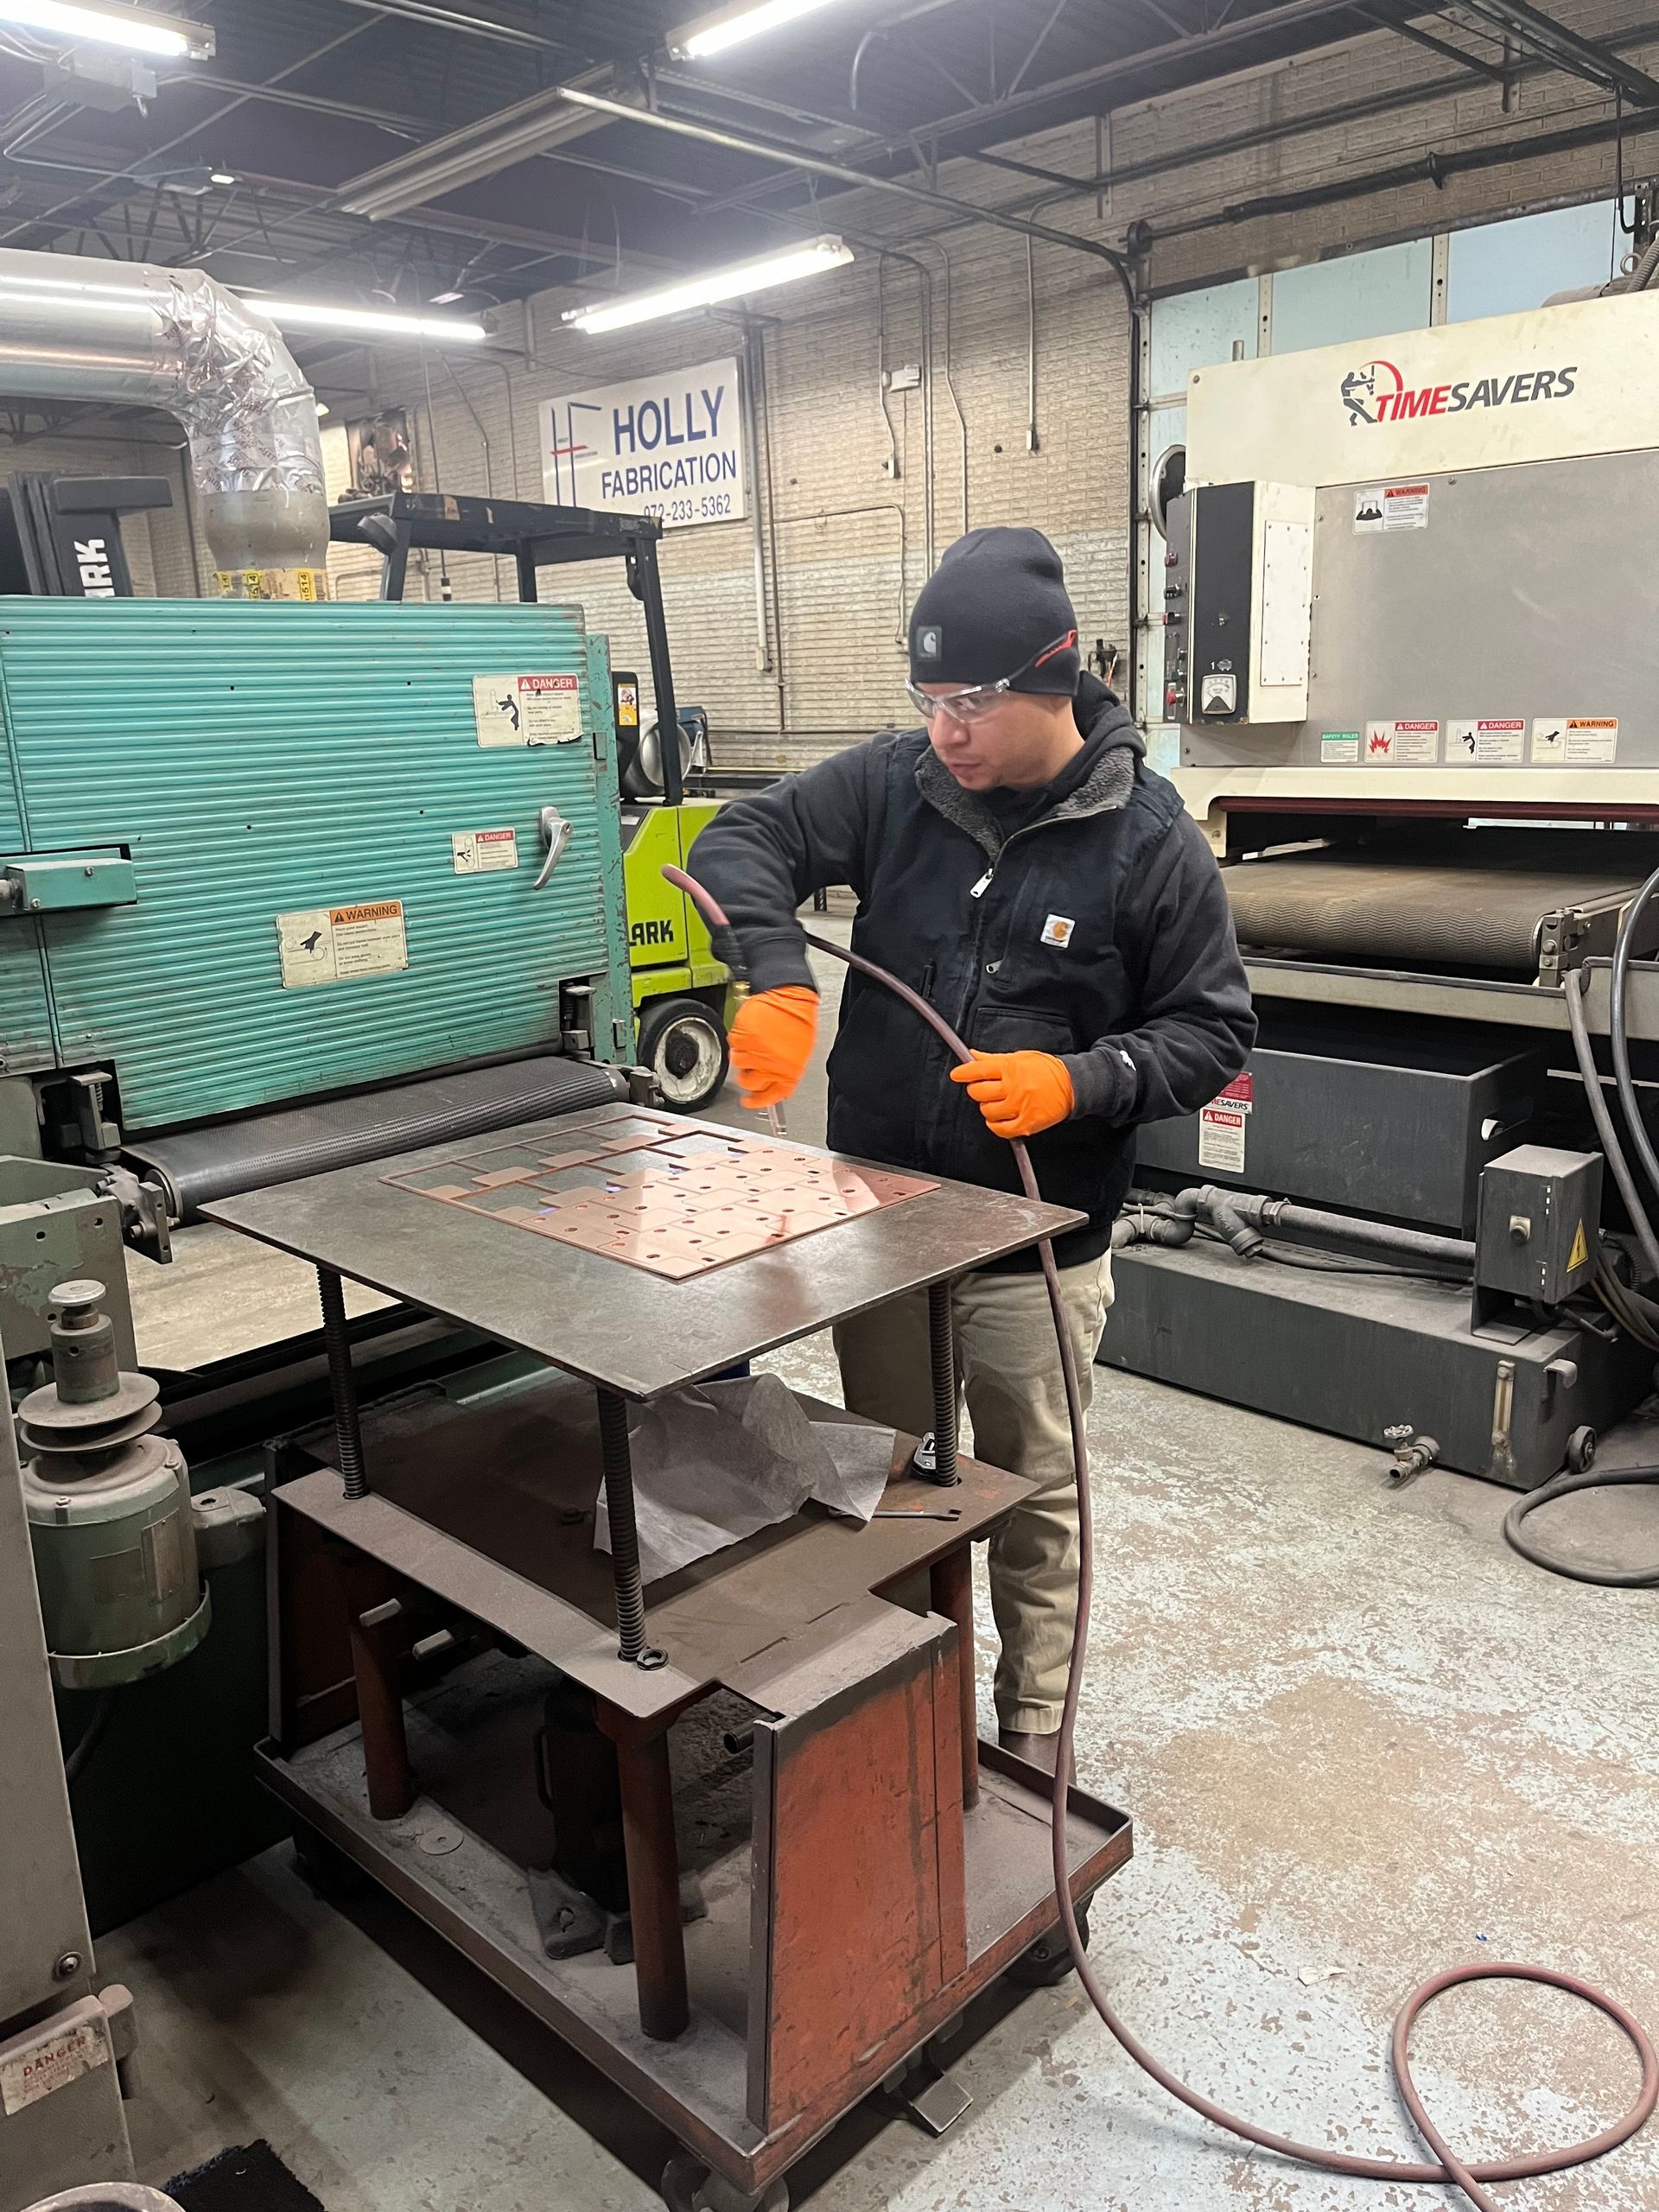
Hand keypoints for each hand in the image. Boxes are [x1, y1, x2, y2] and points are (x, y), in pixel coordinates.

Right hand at [729, 986, 818, 1109]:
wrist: (791, 996)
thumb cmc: (799, 1021)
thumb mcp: (800, 1054)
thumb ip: (785, 1072)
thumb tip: (773, 1083)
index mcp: (788, 1073)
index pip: (769, 1097)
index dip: (757, 1102)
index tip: (750, 1102)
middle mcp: (769, 1065)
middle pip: (748, 1083)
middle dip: (747, 1077)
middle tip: (751, 1068)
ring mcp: (754, 1051)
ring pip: (739, 1065)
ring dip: (744, 1056)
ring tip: (755, 1043)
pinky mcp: (742, 1038)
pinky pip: (734, 1046)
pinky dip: (740, 1040)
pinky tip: (752, 1032)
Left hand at [949, 1050, 1074, 1137]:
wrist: (1072, 1085)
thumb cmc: (1047, 1070)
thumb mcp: (1020, 1057)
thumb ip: (993, 1058)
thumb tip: (973, 1055)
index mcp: (1011, 1068)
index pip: (978, 1070)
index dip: (963, 1073)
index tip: (957, 1074)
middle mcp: (1013, 1087)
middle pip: (978, 1092)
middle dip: (977, 1089)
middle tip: (985, 1088)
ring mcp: (1019, 1107)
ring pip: (987, 1111)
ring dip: (988, 1107)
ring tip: (998, 1102)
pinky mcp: (1026, 1124)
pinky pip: (1000, 1129)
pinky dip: (995, 1125)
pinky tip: (1000, 1117)